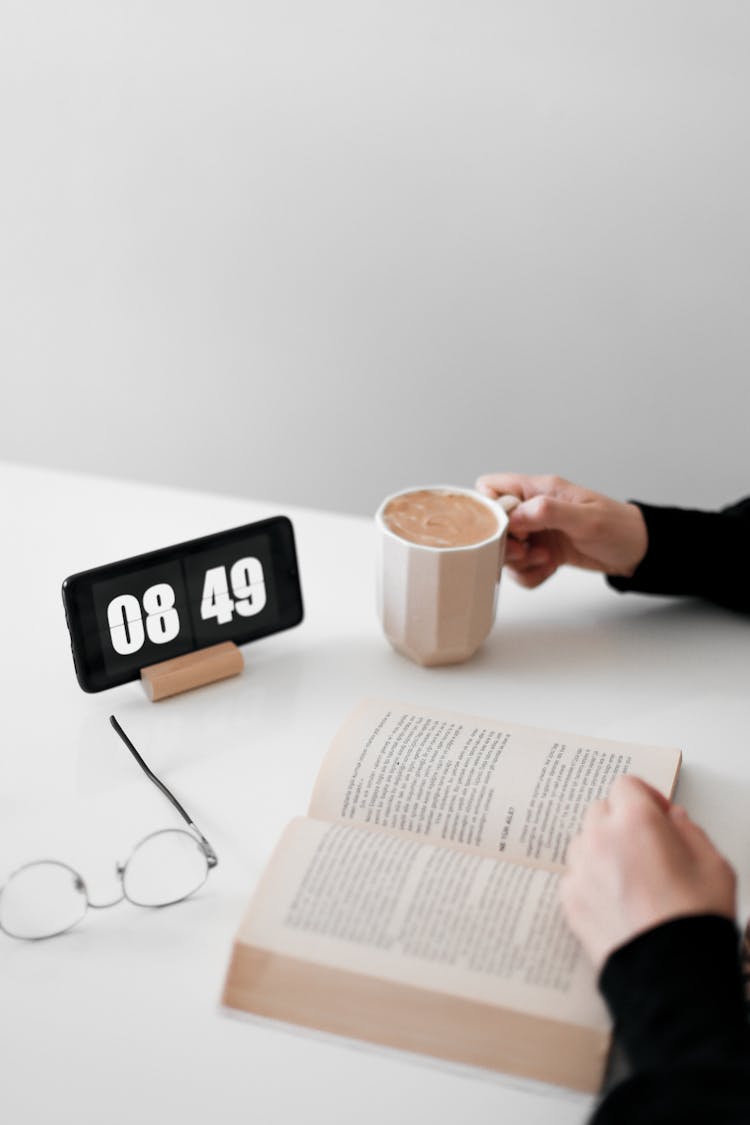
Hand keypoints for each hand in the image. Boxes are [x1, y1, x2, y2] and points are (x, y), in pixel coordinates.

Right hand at [475, 473, 647, 587]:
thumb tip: (514, 515)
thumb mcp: (587, 518)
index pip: (491, 487)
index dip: (490, 508)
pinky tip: (550, 570)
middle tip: (526, 551)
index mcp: (539, 489)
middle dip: (504, 544)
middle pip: (493, 525)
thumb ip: (548, 512)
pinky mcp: (541, 551)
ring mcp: (536, 531)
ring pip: (504, 550)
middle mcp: (532, 509)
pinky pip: (520, 568)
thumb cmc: (618, 527)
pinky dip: (530, 575)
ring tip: (545, 560)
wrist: (637, 551)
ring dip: (519, 563)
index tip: (508, 528)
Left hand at [561, 775, 736, 971]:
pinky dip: (590, 880)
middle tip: (645, 846)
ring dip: (602, 849)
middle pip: (600, 811)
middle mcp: (600, 839)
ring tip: (629, 876)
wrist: (671, 974)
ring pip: (584, 842)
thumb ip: (689, 831)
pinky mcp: (570, 900)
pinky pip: (575, 875)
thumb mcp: (714, 864)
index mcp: (636, 821)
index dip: (644, 797)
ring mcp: (580, 869)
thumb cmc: (695, 920)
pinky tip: (614, 900)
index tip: (657, 814)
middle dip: (621, 821)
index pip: (626, 785)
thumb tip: (673, 819)